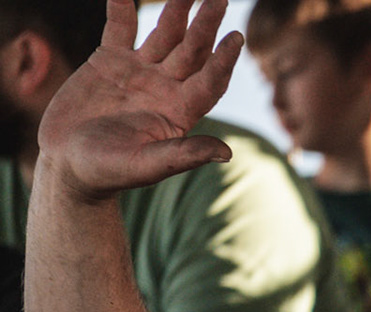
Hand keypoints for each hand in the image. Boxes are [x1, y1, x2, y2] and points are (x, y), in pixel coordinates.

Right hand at [37, 0, 242, 204]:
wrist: (69, 163)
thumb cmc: (109, 171)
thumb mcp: (147, 166)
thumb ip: (183, 155)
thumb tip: (226, 153)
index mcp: (180, 112)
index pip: (210, 81)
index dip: (223, 60)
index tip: (237, 37)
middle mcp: (166, 88)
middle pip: (192, 51)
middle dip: (205, 25)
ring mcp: (140, 71)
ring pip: (164, 34)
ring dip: (175, 10)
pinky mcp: (110, 60)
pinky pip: (120, 26)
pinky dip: (122, 7)